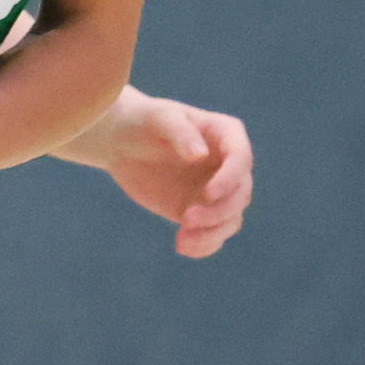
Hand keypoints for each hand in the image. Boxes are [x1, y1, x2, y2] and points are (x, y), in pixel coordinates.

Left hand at [91, 92, 252, 257]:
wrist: (122, 143)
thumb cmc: (143, 122)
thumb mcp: (159, 118)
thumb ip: (180, 133)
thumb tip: (201, 155)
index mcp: (226, 135)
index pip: (241, 159)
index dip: (230, 179)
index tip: (208, 194)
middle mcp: (228, 165)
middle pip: (241, 194)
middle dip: (219, 211)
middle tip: (186, 218)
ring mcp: (217, 191)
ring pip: (231, 219)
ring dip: (212, 233)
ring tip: (182, 241)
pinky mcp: (202, 211)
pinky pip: (214, 234)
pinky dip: (204, 245)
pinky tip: (182, 246)